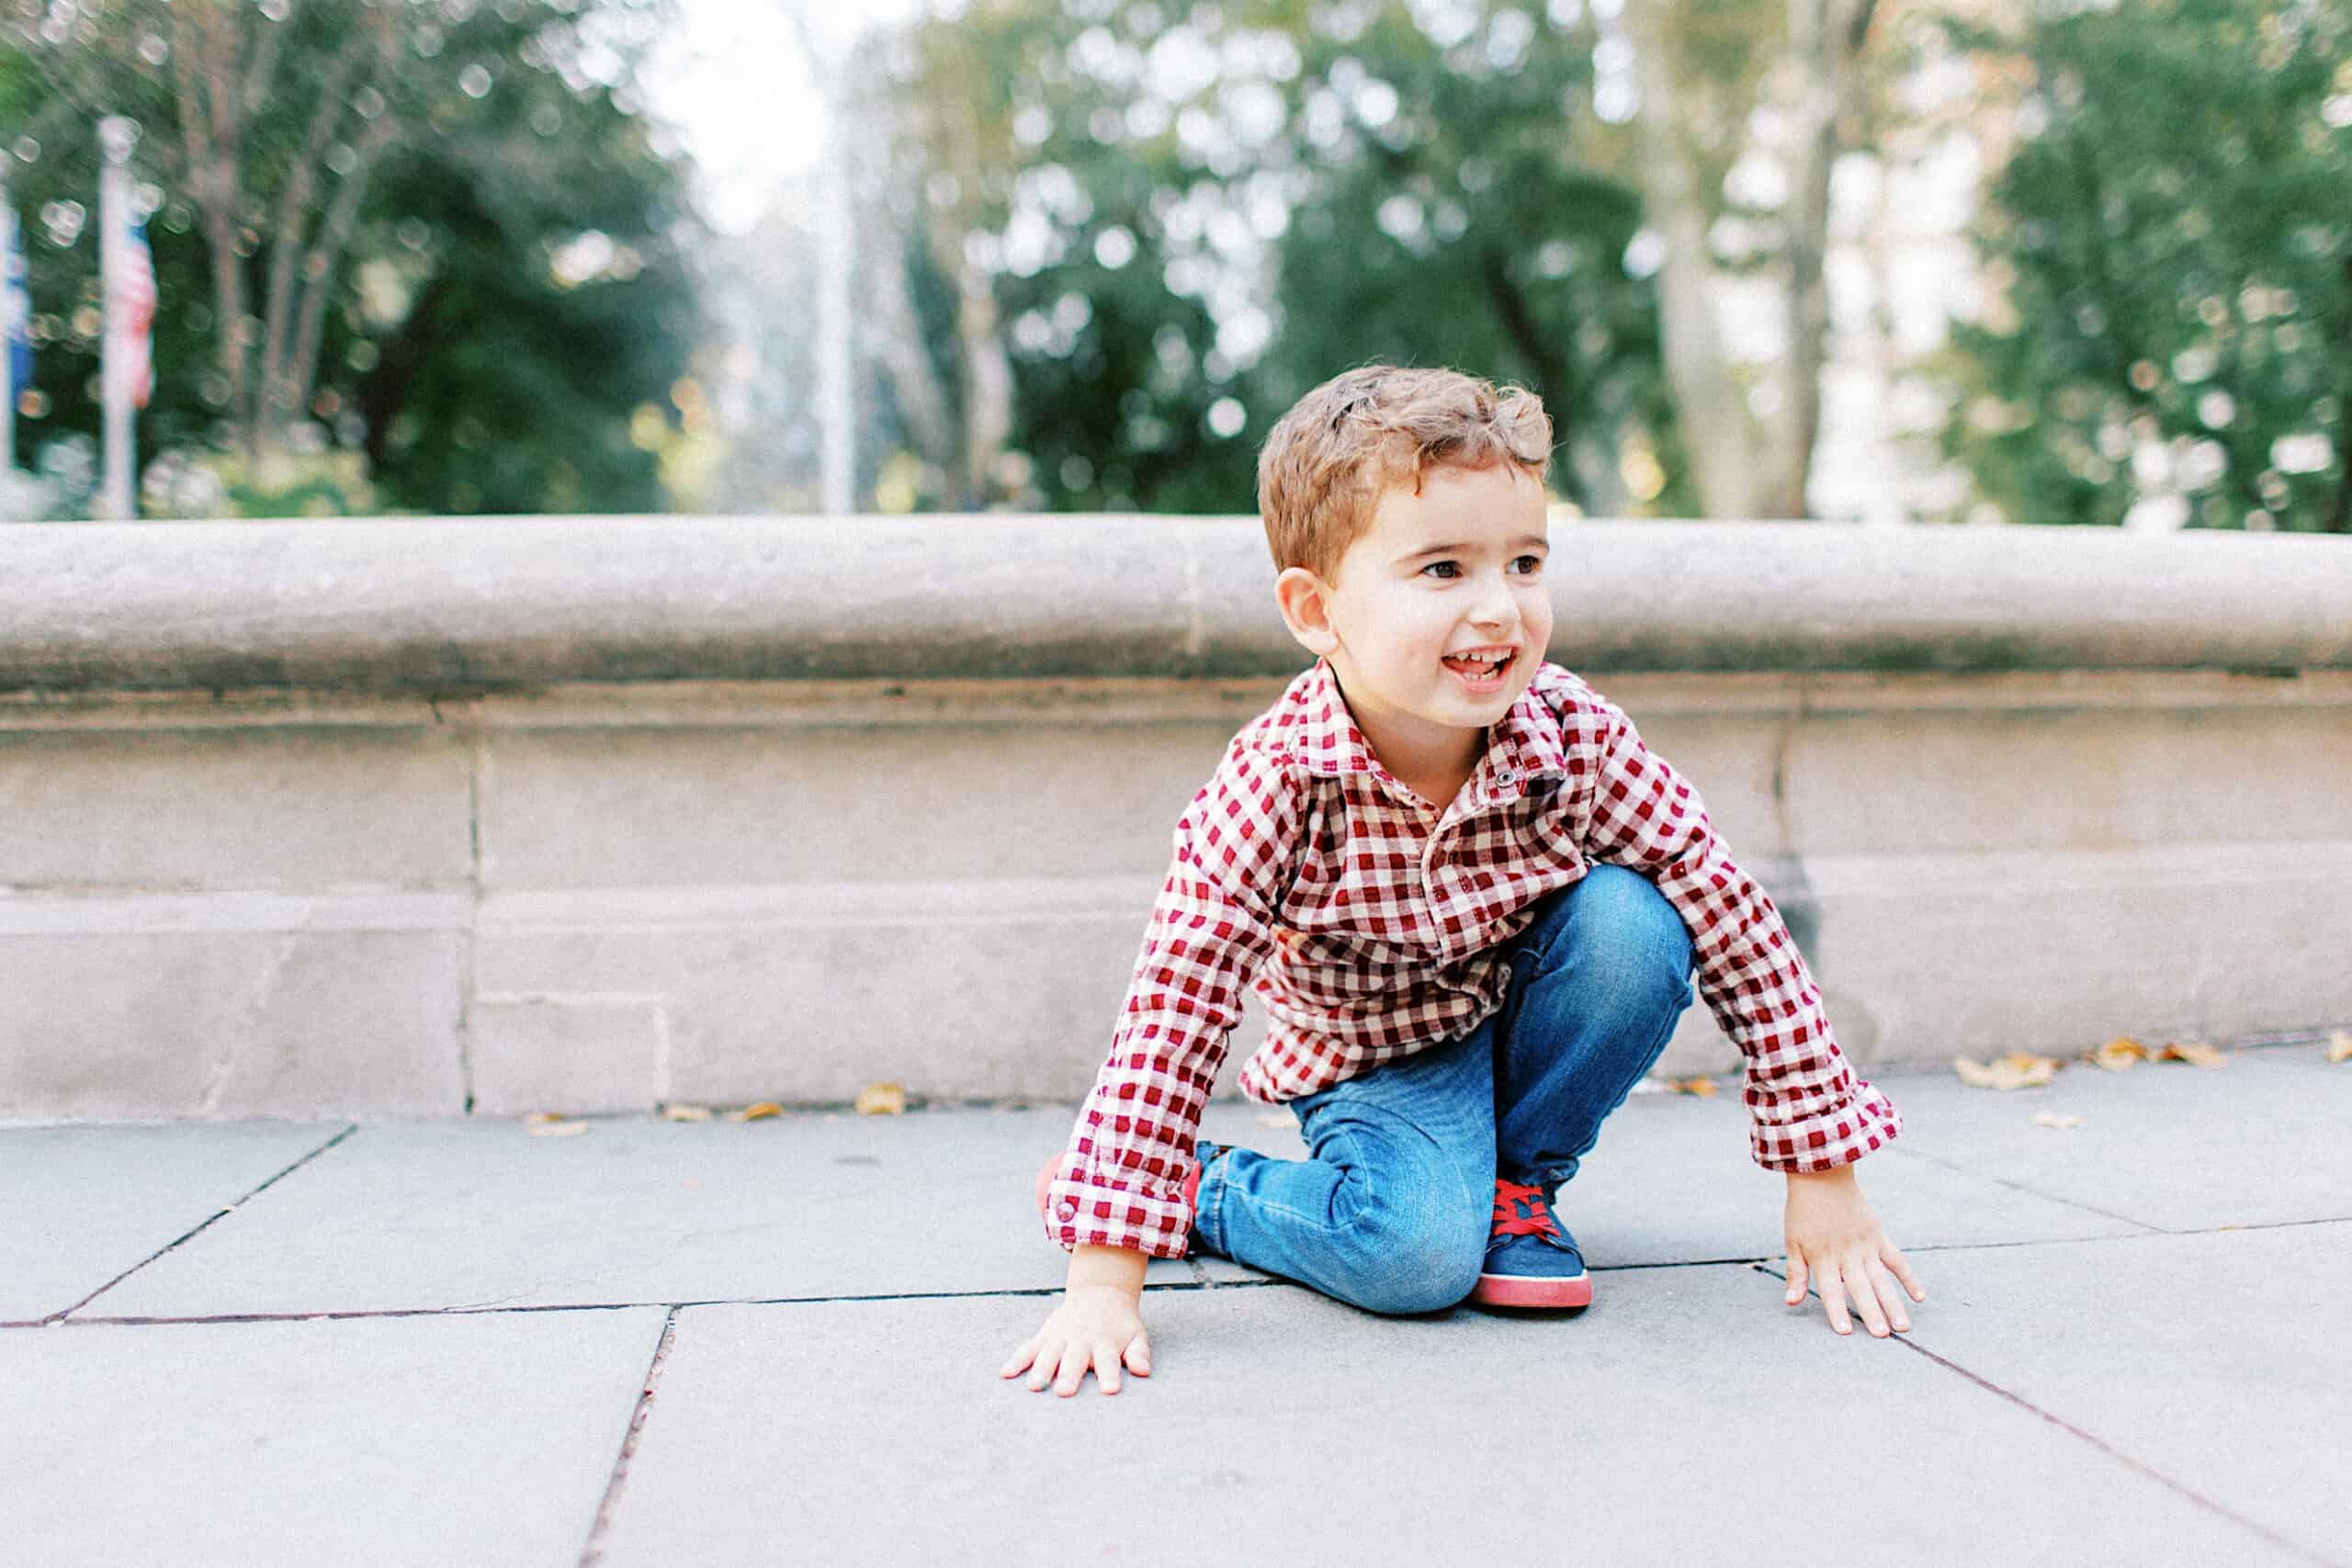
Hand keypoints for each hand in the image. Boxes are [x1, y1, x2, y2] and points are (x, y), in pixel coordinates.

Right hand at [999, 1285, 1152, 1396]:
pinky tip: (1005, 1374)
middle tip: (1064, 1392)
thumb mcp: (1136, 1335)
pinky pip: (1028, 1348)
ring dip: (1041, 1370)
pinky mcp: (1046, 1335)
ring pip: (1049, 1354)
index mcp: (1106, 1342)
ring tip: (1034, 1387)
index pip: (1109, 1361)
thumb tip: (1144, 1371)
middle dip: (1069, 1375)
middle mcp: (1082, 1339)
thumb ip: (1139, 1354)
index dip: (1109, 1375)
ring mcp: (1061, 1336)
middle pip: (1075, 1359)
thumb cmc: (1120, 1324)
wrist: (1101, 1292)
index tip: (1109, 1390)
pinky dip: (1017, 1360)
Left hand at [1782, 1164, 1924, 1336]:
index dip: (1836, 1311)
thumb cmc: (1803, 1211)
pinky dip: (1908, 1277)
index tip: (1845, 1332)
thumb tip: (1791, 1302)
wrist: (1821, 1176)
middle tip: (1883, 1336)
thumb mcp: (1792, 1242)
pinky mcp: (1878, 1236)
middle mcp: (1846, 1254)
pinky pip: (1896, 1260)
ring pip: (1882, 1279)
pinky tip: (1919, 1297)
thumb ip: (1795, 1273)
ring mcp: (1865, 1245)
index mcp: (1823, 1257)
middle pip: (1861, 1288)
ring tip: (1903, 1326)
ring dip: (1893, 1303)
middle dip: (1872, 1313)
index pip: (1831, 1290)